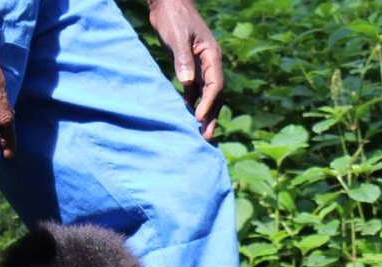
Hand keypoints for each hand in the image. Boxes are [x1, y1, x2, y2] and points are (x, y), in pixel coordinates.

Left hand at [147, 0, 223, 140]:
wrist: (166, 3)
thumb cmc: (173, 16)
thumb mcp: (177, 37)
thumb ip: (183, 59)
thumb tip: (187, 83)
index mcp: (212, 55)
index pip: (215, 85)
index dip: (208, 103)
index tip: (199, 118)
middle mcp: (209, 63)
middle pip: (214, 94)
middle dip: (211, 116)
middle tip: (207, 138)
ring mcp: (200, 66)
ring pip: (205, 94)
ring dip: (204, 113)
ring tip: (200, 133)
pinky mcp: (189, 66)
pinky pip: (194, 89)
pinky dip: (192, 102)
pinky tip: (187, 115)